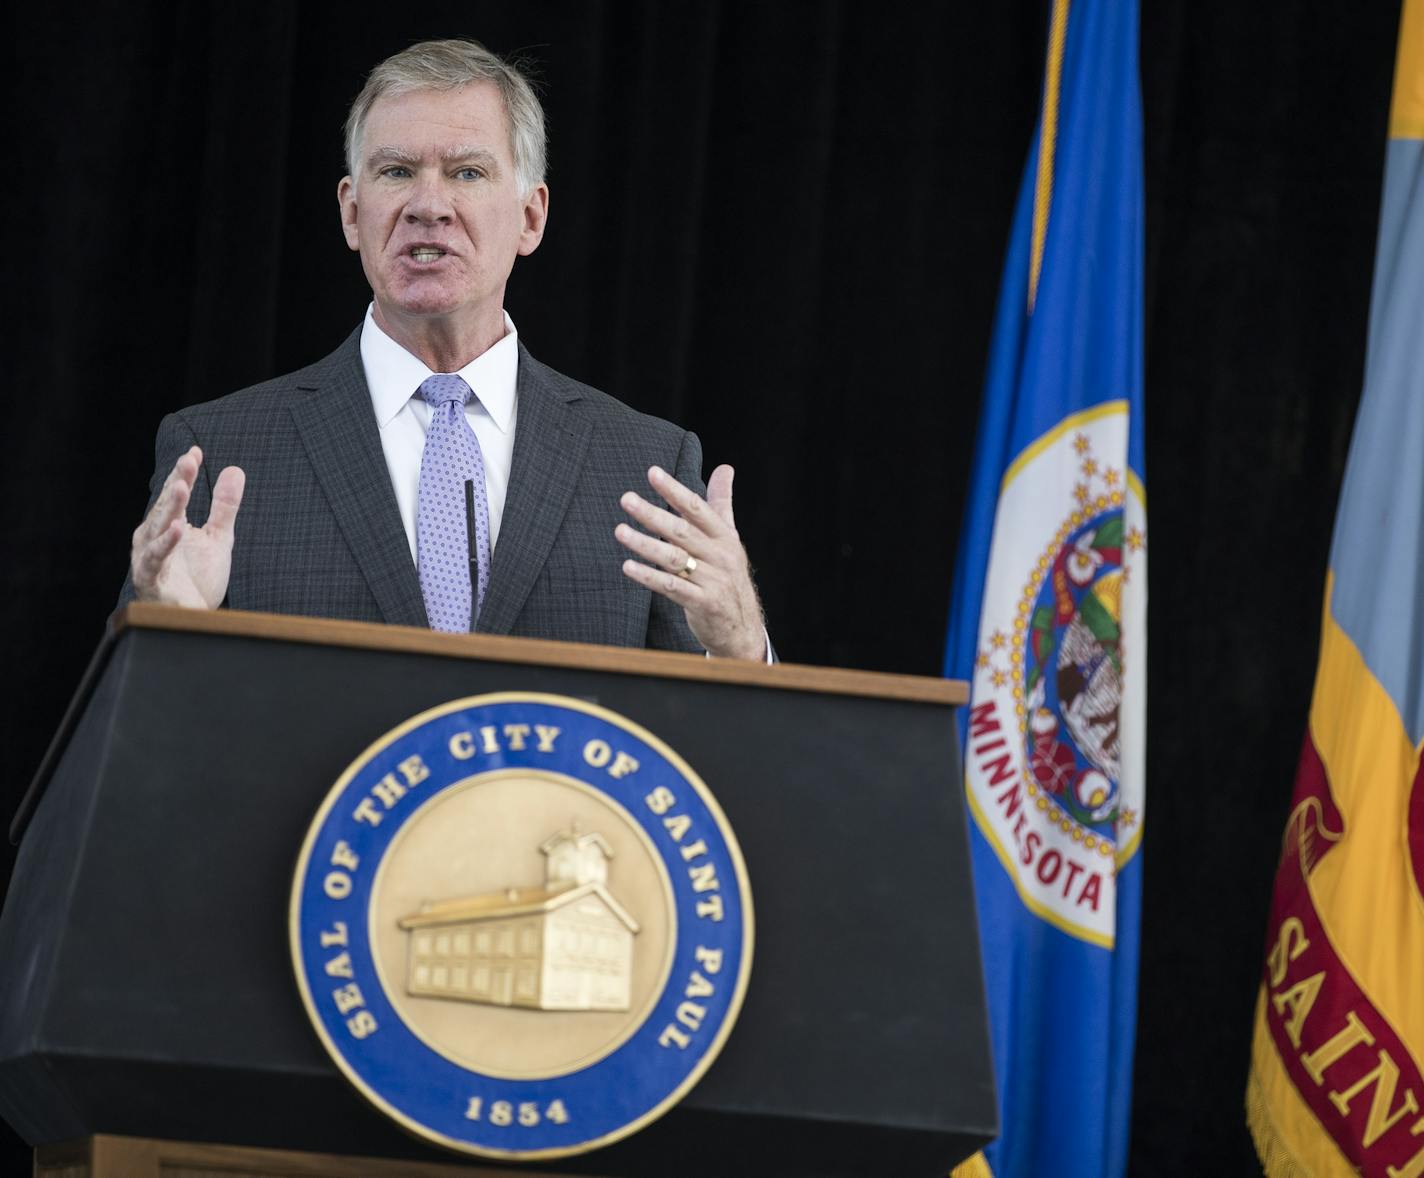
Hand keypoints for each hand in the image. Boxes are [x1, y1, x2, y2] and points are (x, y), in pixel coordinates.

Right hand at [130, 445, 245, 608]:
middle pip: (166, 505)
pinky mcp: (150, 578)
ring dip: (170, 507)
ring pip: (158, 527)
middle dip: (177, 482)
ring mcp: (149, 556)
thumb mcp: (219, 537)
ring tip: (183, 488)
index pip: (176, 492)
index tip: (196, 452)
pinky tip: (178, 529)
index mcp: (168, 523)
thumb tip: (234, 469)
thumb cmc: (199, 577)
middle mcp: (153, 536)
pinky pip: (156, 558)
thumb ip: (224, 506)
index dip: (185, 472)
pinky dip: (165, 543)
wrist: (192, 617)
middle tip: (188, 461)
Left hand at [616, 464, 765, 659]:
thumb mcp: (729, 538)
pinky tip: (628, 567)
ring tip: (620, 531)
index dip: (675, 491)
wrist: (743, 626)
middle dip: (653, 514)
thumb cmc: (729, 576)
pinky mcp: (703, 603)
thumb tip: (724, 468)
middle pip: (682, 531)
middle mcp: (720, 556)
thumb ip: (722, 503)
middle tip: (626, 499)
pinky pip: (672, 587)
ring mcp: (713, 580)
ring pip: (674, 558)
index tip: (653, 473)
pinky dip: (649, 576)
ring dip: (645, 544)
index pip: (698, 508)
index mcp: (725, 537)